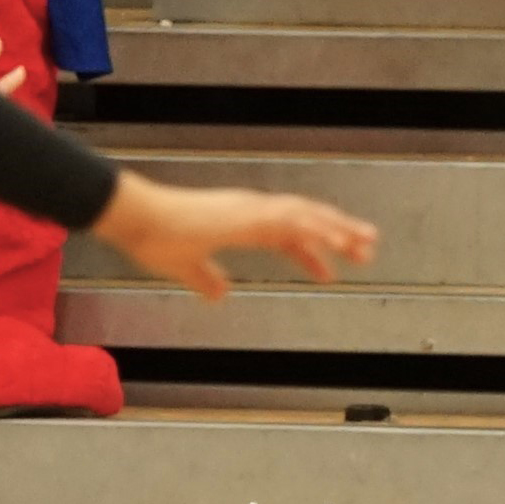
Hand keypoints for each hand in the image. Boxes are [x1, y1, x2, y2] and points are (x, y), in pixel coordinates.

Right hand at [92, 176, 379, 301]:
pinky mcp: (247, 215)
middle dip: (337, 234)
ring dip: (338, 229)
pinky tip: (339, 243)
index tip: (329, 271)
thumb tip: (219, 294)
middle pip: (305, 220)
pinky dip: (319, 231)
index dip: (310, 252)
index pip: (286, 235)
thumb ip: (205, 278)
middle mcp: (250, 210)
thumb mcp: (186, 266)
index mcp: (239, 220)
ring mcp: (250, 210)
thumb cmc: (154, 237)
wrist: (137, 217)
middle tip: (367, 249)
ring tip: (366, 244)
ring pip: (307, 217)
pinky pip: (293, 222)